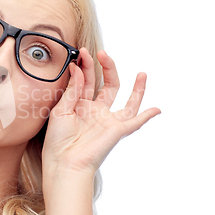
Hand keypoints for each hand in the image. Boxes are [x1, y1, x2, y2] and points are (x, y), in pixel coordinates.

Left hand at [42, 48, 160, 175]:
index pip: (87, 80)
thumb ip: (72, 89)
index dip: (86, 66)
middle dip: (106, 68)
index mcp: (79, 105)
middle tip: (102, 53)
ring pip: (127, 102)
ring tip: (142, 73)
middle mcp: (95, 111)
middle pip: (107, 85)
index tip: (82, 52)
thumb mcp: (60, 110)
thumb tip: (79, 68)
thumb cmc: (57, 140)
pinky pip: (135, 122)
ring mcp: (108, 121)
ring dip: (135, 88)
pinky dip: (147, 116)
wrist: (64, 162)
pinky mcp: (117, 131)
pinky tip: (157, 109)